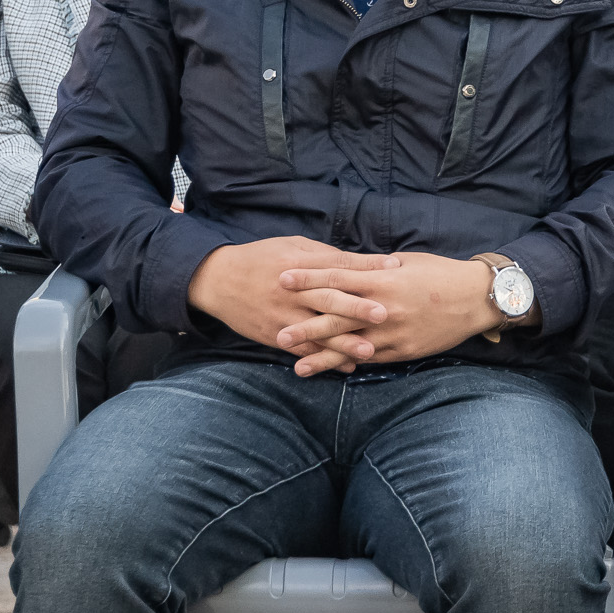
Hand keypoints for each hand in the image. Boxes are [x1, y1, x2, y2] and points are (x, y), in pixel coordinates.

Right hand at [189, 235, 377, 351]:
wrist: (219, 280)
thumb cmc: (261, 258)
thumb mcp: (291, 247)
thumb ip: (323, 256)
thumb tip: (356, 262)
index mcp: (300, 262)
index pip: (338, 264)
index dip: (366, 266)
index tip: (394, 268)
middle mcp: (293, 289)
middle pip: (329, 297)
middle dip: (357, 306)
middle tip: (384, 312)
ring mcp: (284, 314)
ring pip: (318, 329)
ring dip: (344, 341)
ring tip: (369, 349)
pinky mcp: (276, 334)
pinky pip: (303, 349)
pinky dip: (325, 359)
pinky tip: (346, 366)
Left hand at [274, 251, 509, 376]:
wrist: (474, 299)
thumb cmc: (438, 273)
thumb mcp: (404, 262)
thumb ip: (373, 268)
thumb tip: (345, 266)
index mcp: (382, 279)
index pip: (336, 277)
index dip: (308, 279)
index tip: (281, 278)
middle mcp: (384, 307)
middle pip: (337, 317)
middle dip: (305, 325)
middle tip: (277, 332)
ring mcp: (392, 333)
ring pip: (350, 346)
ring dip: (322, 356)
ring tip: (296, 365)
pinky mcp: (402, 351)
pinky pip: (371, 359)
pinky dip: (349, 365)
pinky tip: (332, 371)